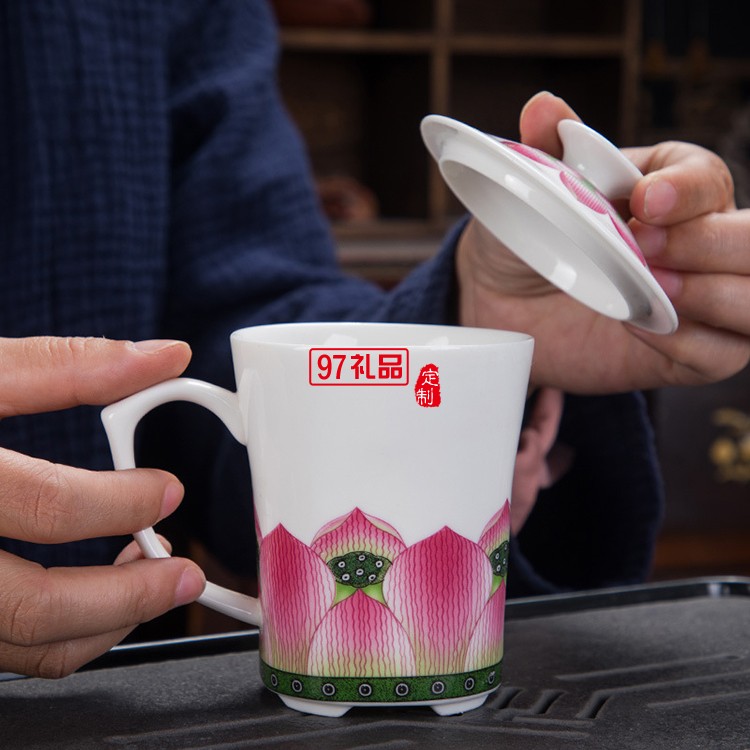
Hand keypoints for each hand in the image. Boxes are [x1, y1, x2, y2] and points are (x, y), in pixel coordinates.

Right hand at [0, 337, 205, 677]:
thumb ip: (65, 365)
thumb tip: (164, 357)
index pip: (44, 503)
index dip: (121, 503)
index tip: (168, 490)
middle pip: (33, 607)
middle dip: (129, 596)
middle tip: (184, 571)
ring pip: (22, 644)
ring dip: (104, 624)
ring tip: (153, 586)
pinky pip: (7, 650)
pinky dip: (62, 635)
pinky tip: (94, 599)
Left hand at [456, 91, 749, 392]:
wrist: (505, 307)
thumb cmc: (529, 242)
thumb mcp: (531, 196)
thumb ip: (546, 151)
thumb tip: (543, 106)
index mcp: (673, 188)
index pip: (708, 178)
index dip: (686, 190)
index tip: (645, 203)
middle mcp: (702, 240)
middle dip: (710, 243)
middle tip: (645, 250)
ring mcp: (702, 298)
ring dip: (708, 295)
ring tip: (649, 290)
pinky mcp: (690, 350)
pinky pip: (723, 354)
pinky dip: (687, 343)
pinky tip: (638, 328)